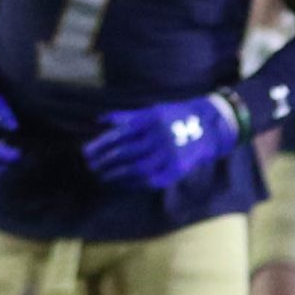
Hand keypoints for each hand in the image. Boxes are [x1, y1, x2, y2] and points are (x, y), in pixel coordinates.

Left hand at [82, 94, 240, 189]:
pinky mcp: (175, 170)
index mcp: (152, 121)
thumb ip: (127, 116)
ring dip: (115, 174)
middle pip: (126, 152)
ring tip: (101, 176)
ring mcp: (169, 155)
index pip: (120, 135)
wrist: (209, 127)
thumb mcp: (152, 111)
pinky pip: (149, 180)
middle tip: (91, 166)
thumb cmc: (174, 117)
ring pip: (136, 168)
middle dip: (104, 161)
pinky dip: (132, 183)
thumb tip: (99, 120)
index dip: (100, 145)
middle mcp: (160, 138)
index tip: (86, 152)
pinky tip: (120, 183)